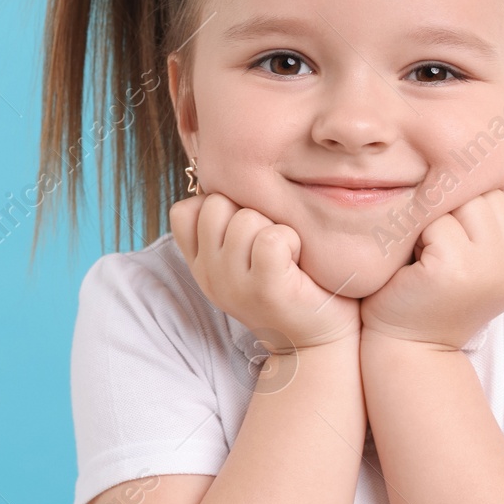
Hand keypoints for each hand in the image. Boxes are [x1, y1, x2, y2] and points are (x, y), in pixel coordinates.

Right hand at [169, 191, 360, 353]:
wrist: (319, 339)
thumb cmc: (291, 282)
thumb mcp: (246, 254)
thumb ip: (228, 220)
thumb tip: (226, 164)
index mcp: (201, 264)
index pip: (184, 210)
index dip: (217, 206)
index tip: (246, 230)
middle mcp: (209, 276)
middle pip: (216, 205)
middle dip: (250, 211)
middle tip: (272, 243)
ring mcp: (233, 285)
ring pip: (245, 218)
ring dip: (275, 226)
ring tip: (288, 254)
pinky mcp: (265, 290)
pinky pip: (271, 237)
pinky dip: (292, 240)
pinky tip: (299, 260)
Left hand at [359, 189, 503, 351]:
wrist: (409, 346)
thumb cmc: (435, 293)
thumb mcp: (481, 260)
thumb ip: (498, 223)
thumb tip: (498, 167)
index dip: (488, 210)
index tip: (466, 242)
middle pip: (489, 195)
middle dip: (456, 213)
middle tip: (439, 251)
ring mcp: (489, 266)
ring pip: (463, 203)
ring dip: (436, 223)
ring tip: (429, 256)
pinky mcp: (453, 267)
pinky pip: (435, 223)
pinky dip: (417, 239)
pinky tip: (416, 268)